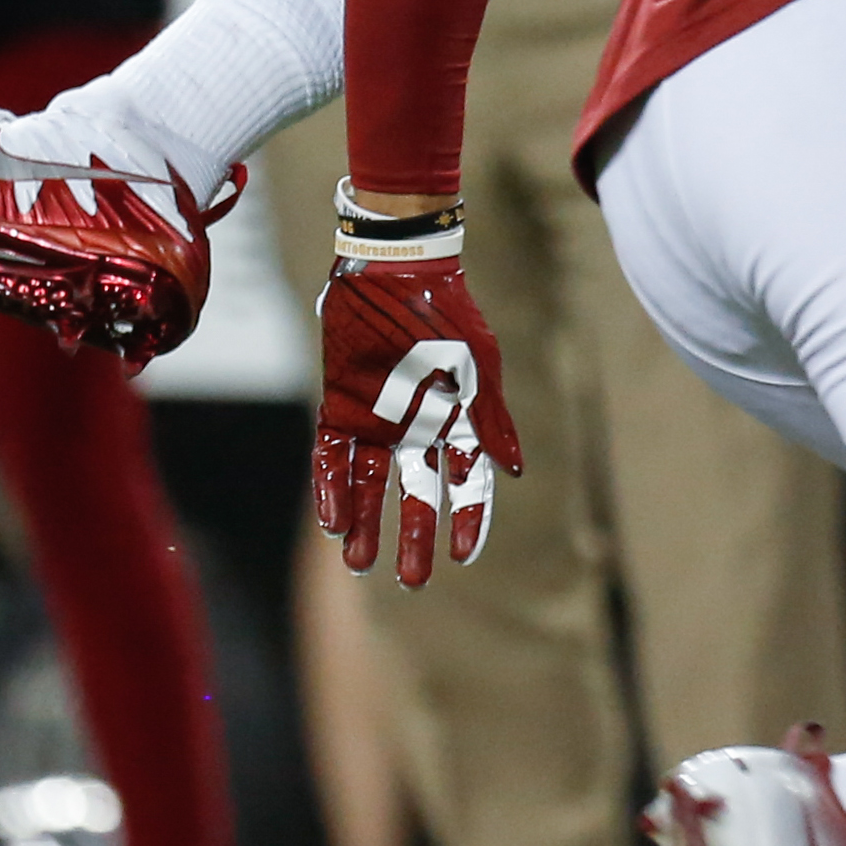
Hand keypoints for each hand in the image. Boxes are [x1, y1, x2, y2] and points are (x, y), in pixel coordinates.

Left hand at [312, 244, 521, 588]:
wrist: (395, 265)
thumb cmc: (446, 313)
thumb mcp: (479, 366)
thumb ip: (491, 419)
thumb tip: (514, 472)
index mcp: (453, 416)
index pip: (464, 479)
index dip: (466, 517)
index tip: (462, 555)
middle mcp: (414, 425)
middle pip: (414, 493)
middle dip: (413, 537)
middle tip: (412, 580)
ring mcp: (374, 417)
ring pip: (369, 486)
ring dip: (365, 525)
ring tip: (361, 567)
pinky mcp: (339, 404)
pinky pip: (331, 457)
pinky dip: (332, 490)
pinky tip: (334, 522)